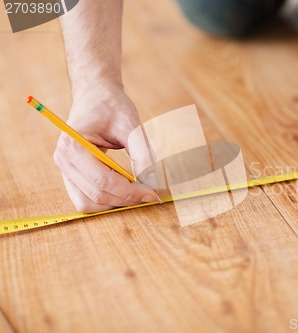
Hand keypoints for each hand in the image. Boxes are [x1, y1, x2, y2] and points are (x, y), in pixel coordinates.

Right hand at [53, 83, 160, 212]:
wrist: (96, 97)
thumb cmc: (112, 106)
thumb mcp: (131, 125)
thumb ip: (142, 153)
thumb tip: (152, 181)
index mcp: (73, 145)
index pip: (102, 181)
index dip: (130, 192)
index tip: (153, 193)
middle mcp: (63, 160)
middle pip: (96, 195)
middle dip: (126, 199)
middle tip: (151, 193)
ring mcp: (64, 169)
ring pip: (88, 203)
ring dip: (115, 203)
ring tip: (137, 191)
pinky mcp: (71, 175)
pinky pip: (86, 198)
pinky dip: (107, 200)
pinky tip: (125, 190)